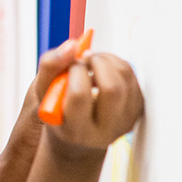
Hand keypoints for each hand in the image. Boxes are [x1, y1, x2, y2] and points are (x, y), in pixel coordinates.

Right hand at [27, 36, 143, 152]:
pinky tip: (100, 70)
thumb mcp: (43, 93)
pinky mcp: (137, 108)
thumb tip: (73, 45)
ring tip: (90, 64)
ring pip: (124, 75)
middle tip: (84, 59)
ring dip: (105, 59)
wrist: (79, 135)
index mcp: (77, 132)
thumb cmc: (57, 112)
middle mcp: (106, 132)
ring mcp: (126, 121)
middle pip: (111, 88)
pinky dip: (114, 62)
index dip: (74, 71)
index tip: (70, 66)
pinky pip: (131, 74)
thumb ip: (50, 66)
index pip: (80, 95)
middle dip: (96, 63)